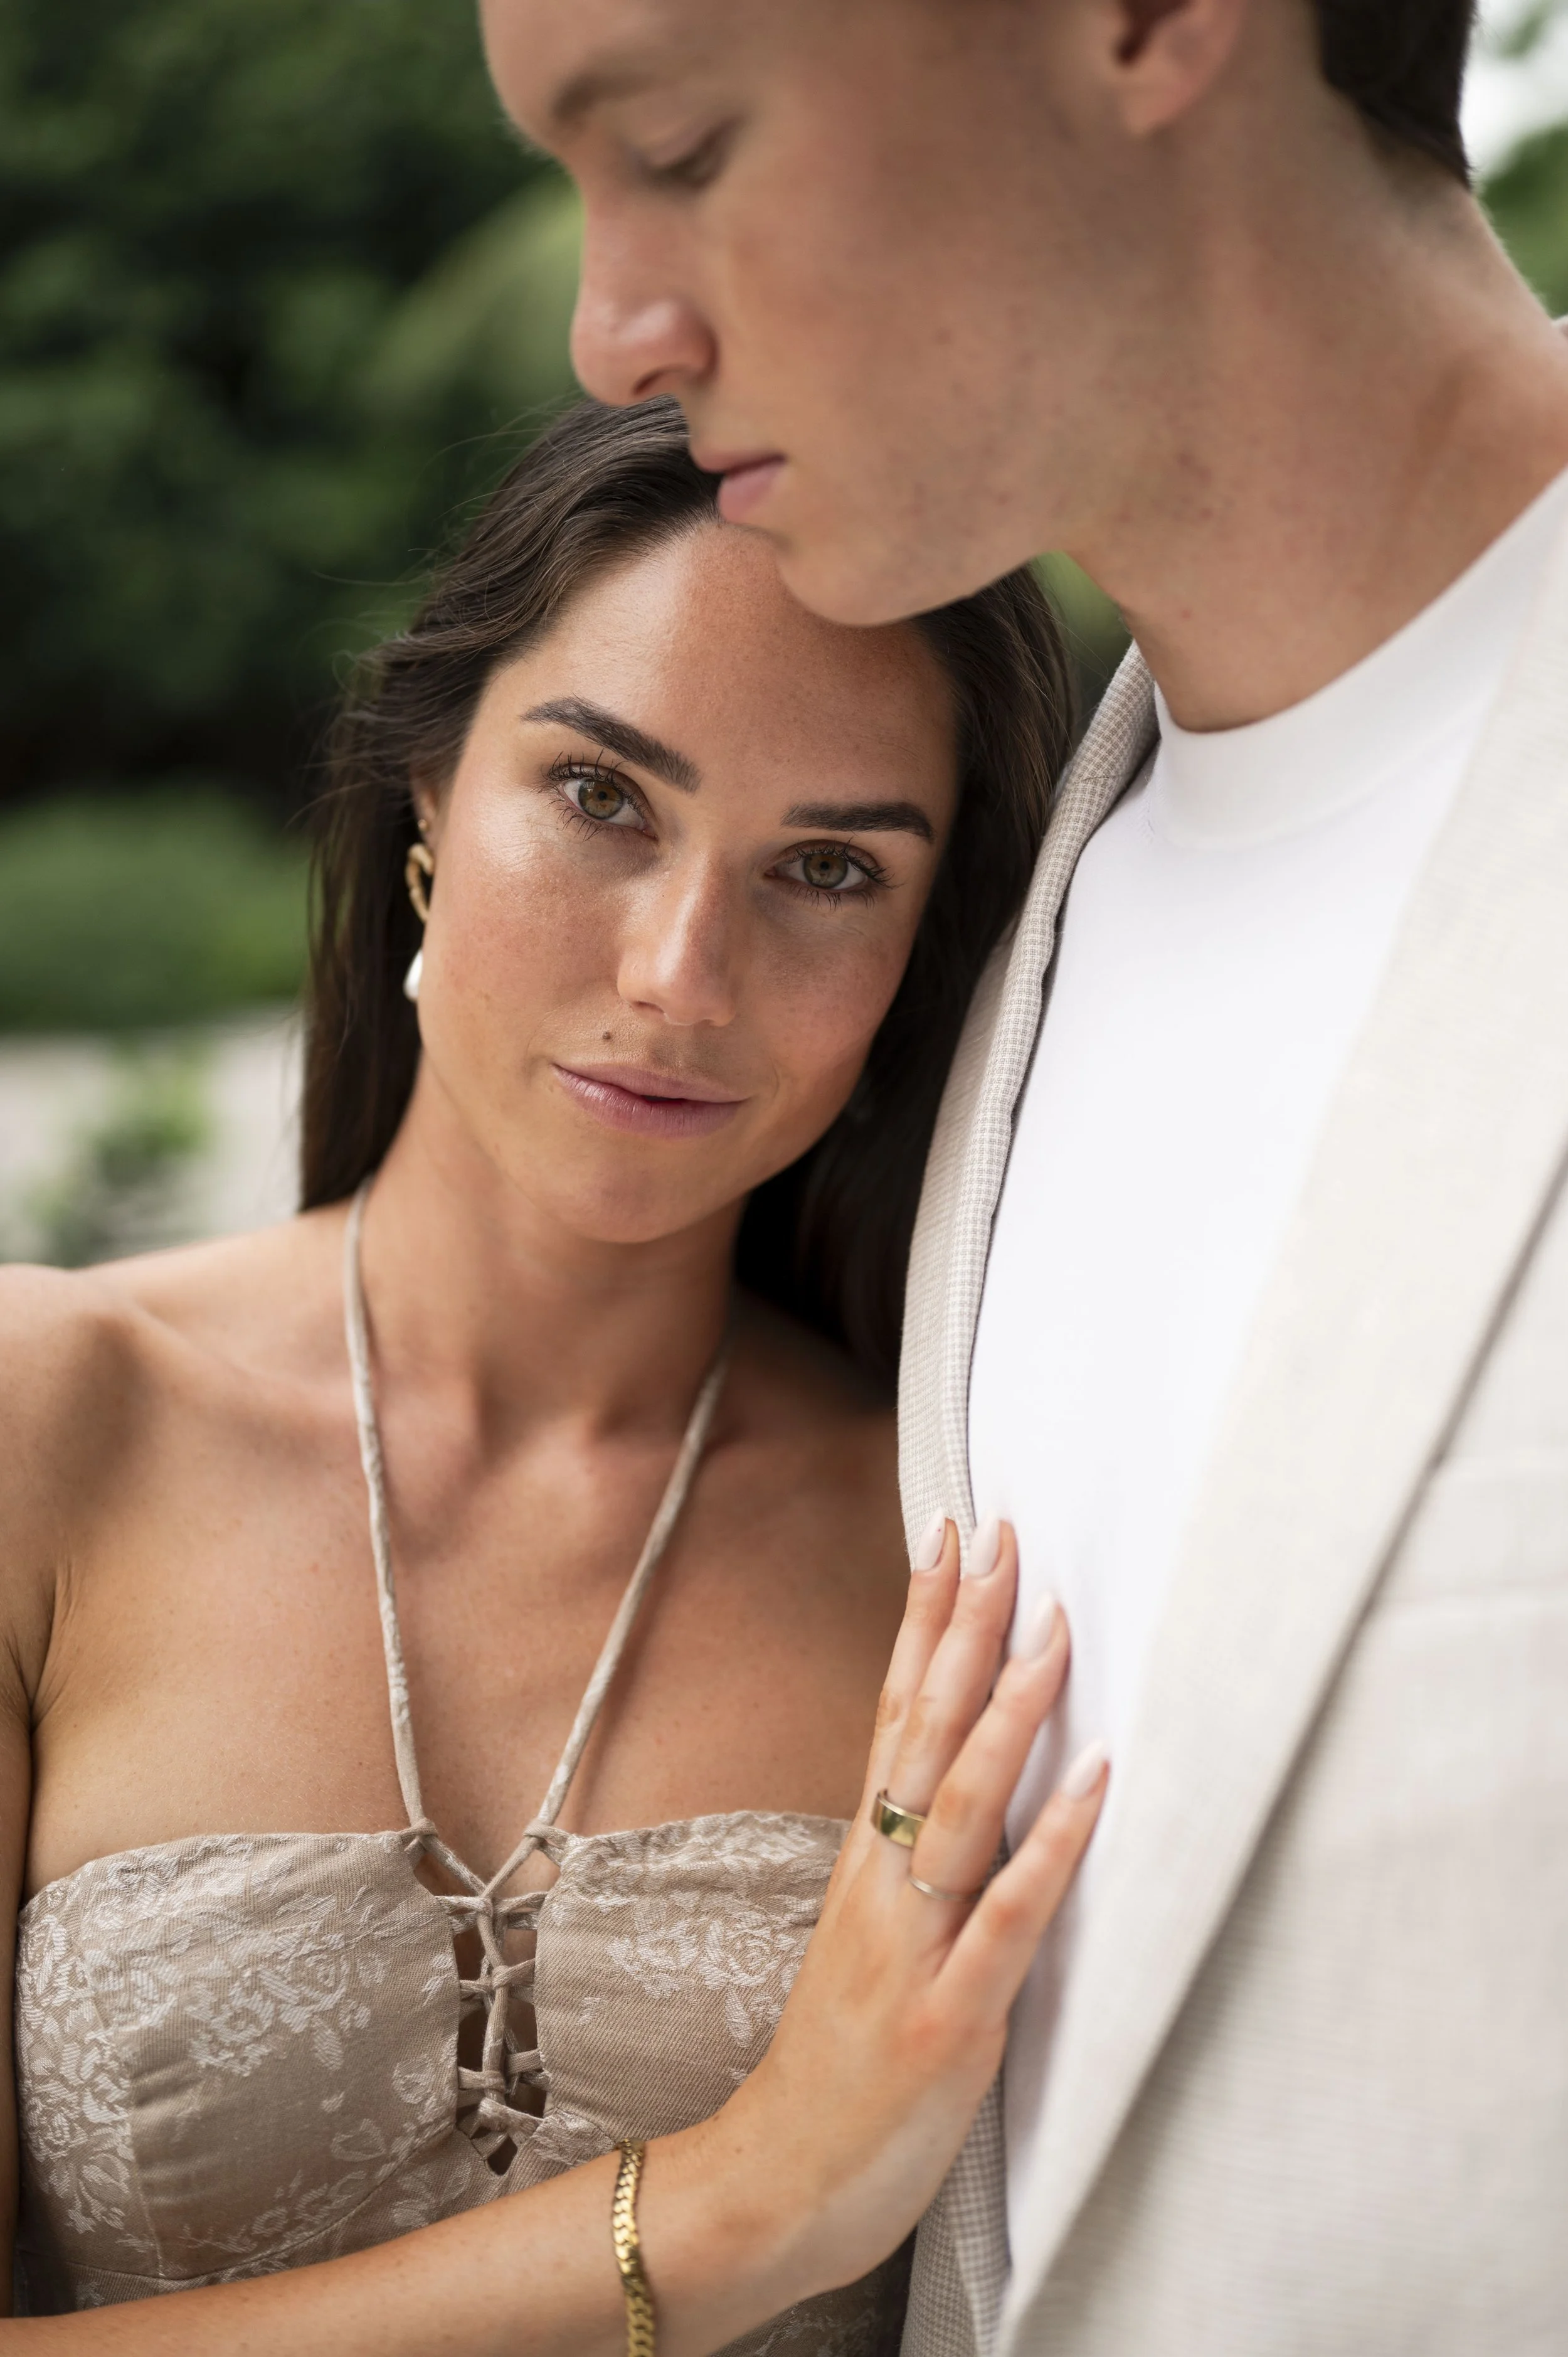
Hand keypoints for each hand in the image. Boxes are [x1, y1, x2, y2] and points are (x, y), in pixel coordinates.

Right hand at [645, 1519, 1106, 2338]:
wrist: (772, 2187)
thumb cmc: (835, 2068)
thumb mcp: (875, 1945)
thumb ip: (918, 1869)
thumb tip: (976, 1792)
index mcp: (867, 1863)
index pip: (895, 1711)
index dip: (925, 1621)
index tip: (950, 1531)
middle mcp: (882, 1884)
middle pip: (920, 1729)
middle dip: (963, 1626)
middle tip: (998, 1531)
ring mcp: (911, 1947)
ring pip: (958, 1804)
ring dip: (1008, 1710)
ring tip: (1050, 1625)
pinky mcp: (945, 2018)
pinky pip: (1007, 1915)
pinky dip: (1052, 1842)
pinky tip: (1094, 1780)